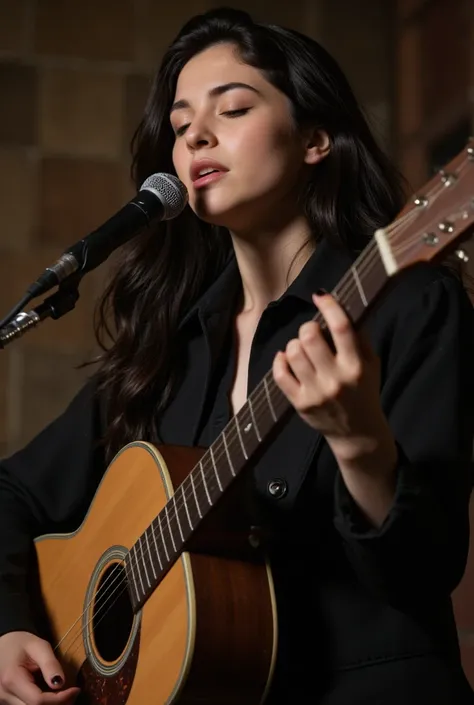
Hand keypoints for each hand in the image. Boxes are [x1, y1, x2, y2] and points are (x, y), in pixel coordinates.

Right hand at [0, 631, 79, 704]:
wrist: (3, 645)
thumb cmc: (21, 643)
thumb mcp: (38, 646)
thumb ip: (50, 664)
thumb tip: (60, 683)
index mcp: (11, 679)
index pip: (37, 701)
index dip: (59, 699)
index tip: (75, 690)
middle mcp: (4, 695)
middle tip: (71, 693)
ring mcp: (3, 701)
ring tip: (63, 695)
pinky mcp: (6, 702)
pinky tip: (51, 697)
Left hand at [272, 292, 393, 464]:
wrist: (357, 433)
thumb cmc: (363, 390)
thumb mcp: (371, 364)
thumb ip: (358, 338)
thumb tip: (337, 307)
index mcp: (357, 366)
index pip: (342, 328)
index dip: (329, 306)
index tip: (320, 296)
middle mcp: (335, 379)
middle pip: (310, 337)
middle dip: (308, 327)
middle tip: (312, 331)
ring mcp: (315, 392)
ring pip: (293, 352)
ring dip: (295, 344)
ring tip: (302, 348)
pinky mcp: (299, 403)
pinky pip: (280, 374)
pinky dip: (280, 360)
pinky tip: (287, 358)